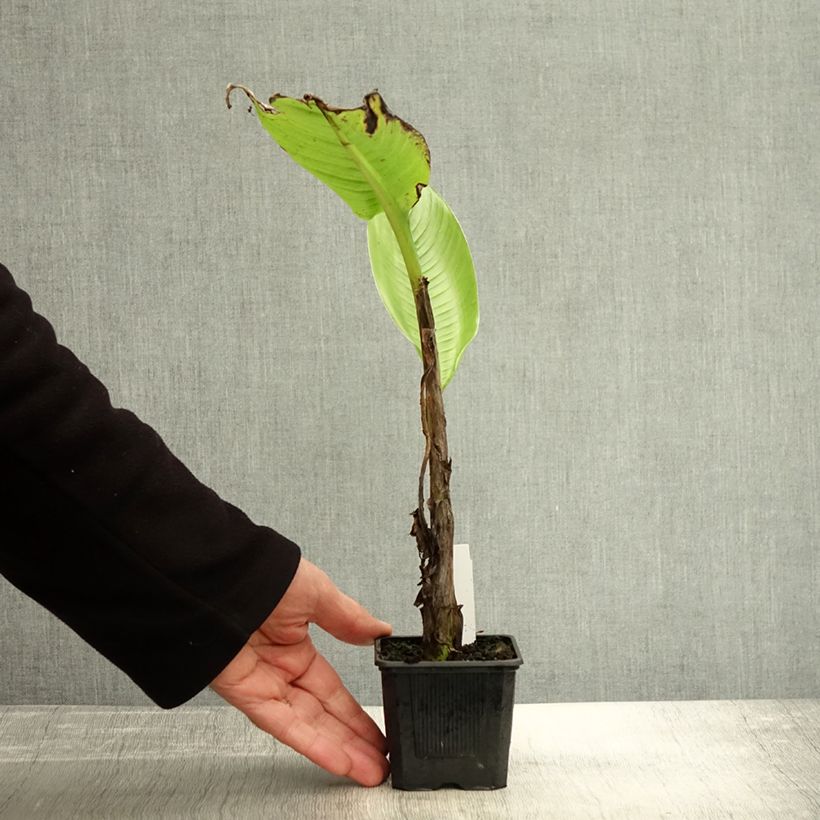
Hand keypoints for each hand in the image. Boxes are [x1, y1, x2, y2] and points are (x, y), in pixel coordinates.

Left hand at [210, 558, 391, 785]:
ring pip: (306, 725)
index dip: (355, 712)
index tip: (378, 730)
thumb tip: (379, 630)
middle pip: (322, 714)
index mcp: (294, 644)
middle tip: (381, 763)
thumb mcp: (316, 592)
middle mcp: (278, 669)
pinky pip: (282, 724)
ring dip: (338, 750)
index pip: (331, 689)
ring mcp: (262, 683)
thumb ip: (348, 618)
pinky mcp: (244, 694)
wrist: (217, 574)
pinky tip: (336, 758)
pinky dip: (310, 743)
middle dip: (352, 740)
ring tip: (369, 771)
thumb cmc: (260, 573)